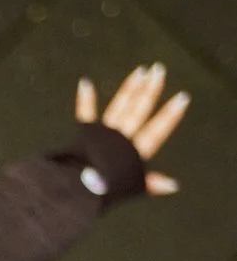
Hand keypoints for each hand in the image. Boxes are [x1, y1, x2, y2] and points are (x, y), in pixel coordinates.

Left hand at [75, 63, 189, 196]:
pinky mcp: (86, 132)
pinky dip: (85, 99)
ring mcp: (104, 132)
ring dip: (130, 88)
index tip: (182, 98)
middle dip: (151, 90)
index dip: (170, 115)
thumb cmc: (106, 190)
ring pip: (120, 106)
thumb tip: (174, 185)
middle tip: (159, 70)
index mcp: (134, 151)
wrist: (78, 187)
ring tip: (140, 70)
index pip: (157, 130)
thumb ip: (152, 183)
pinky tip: (85, 82)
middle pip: (139, 110)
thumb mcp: (132, 187)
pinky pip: (85, 113)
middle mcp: (121, 137)